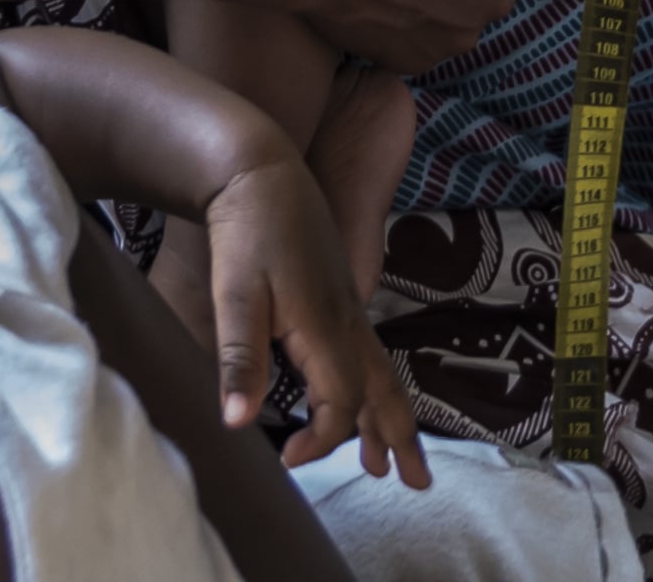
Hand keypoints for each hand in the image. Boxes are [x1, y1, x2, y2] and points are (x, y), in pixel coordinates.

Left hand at [205, 153, 430, 484]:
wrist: (259, 170)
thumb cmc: (247, 232)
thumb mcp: (235, 295)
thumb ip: (239, 361)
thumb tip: (238, 425)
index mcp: (324, 328)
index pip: (340, 404)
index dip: (322, 440)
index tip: (289, 459)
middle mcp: (346, 320)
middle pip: (383, 390)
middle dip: (400, 437)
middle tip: (417, 482)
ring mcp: (347, 304)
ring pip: (381, 370)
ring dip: (392, 415)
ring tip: (397, 457)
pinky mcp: (338, 291)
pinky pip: (368, 351)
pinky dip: (375, 384)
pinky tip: (366, 393)